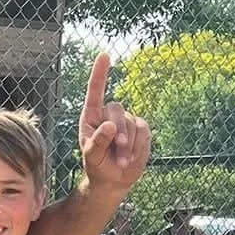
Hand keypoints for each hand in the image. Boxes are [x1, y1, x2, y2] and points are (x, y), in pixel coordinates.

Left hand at [79, 54, 150, 192]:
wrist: (113, 180)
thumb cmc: (97, 167)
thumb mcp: (92, 157)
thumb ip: (97, 142)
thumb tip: (110, 125)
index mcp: (91, 118)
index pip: (95, 92)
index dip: (100, 74)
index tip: (104, 55)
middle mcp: (109, 115)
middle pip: (117, 109)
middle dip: (119, 131)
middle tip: (118, 151)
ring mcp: (126, 120)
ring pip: (132, 123)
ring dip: (128, 145)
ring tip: (121, 162)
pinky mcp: (141, 129)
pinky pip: (143, 131)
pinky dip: (138, 146)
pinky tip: (130, 158)